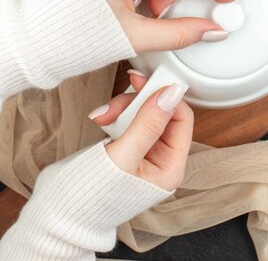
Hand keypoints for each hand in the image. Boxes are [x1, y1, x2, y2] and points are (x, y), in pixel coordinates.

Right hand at [89, 72, 192, 190]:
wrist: (58, 213)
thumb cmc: (90, 198)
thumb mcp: (122, 158)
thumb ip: (147, 124)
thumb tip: (172, 94)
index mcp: (170, 167)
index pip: (181, 118)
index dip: (164, 97)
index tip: (144, 83)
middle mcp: (160, 159)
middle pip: (161, 111)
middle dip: (136, 103)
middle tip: (115, 104)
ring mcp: (143, 152)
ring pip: (143, 111)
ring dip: (122, 107)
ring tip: (102, 116)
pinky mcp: (126, 145)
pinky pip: (128, 118)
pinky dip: (114, 114)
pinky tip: (100, 120)